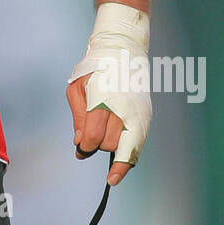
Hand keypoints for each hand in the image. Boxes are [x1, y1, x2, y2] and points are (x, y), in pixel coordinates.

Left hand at [67, 3, 151, 185]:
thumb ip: (79, 118)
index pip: (94, 135)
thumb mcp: (77, 88)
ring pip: (127, 148)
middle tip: (89, 142)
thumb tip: (80, 144)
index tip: (80, 148)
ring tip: (110, 171)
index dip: (85, 146)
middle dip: (97, 146)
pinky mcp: (146, 117)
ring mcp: (138, 113)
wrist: (123, 52)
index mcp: (103, 98)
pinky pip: (139, 145)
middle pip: (109, 143)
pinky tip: (121, 170)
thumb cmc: (95, 70)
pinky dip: (130, 158)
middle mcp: (123, 107)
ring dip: (114, 154)